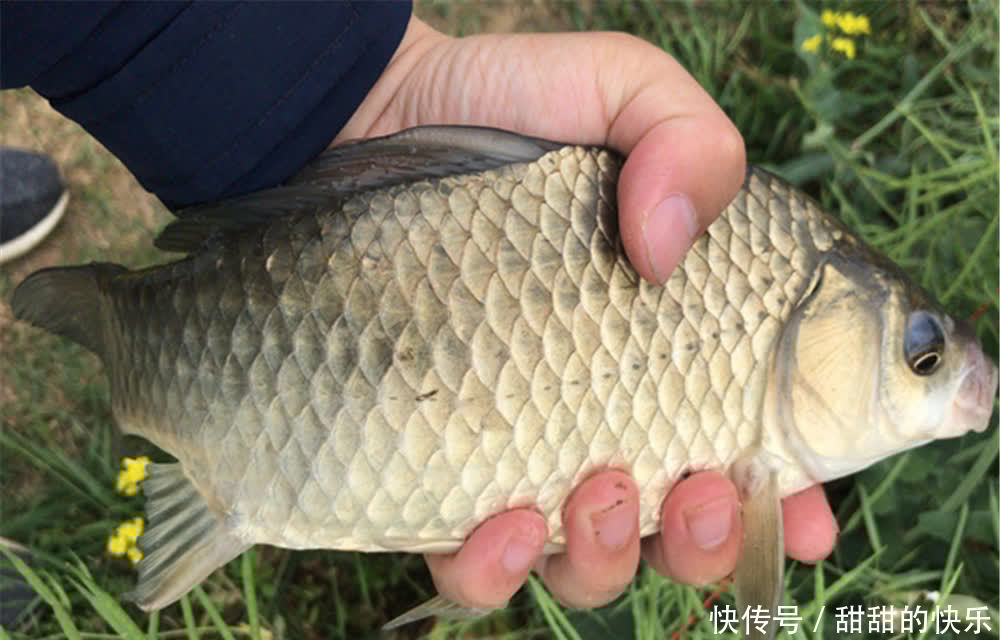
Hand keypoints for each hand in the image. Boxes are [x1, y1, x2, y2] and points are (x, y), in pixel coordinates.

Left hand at [337, 16, 837, 609]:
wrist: (369, 123)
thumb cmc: (505, 108)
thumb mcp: (620, 89)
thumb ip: (688, 139)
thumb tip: (668, 248)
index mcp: (671, 344)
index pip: (752, 445)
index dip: (790, 500)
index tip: (805, 512)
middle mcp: (604, 410)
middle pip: (679, 530)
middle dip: (705, 542)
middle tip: (704, 488)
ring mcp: (520, 445)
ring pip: (587, 562)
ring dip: (610, 558)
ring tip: (601, 492)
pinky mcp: (438, 464)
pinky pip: (474, 561)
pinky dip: (498, 567)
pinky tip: (503, 519)